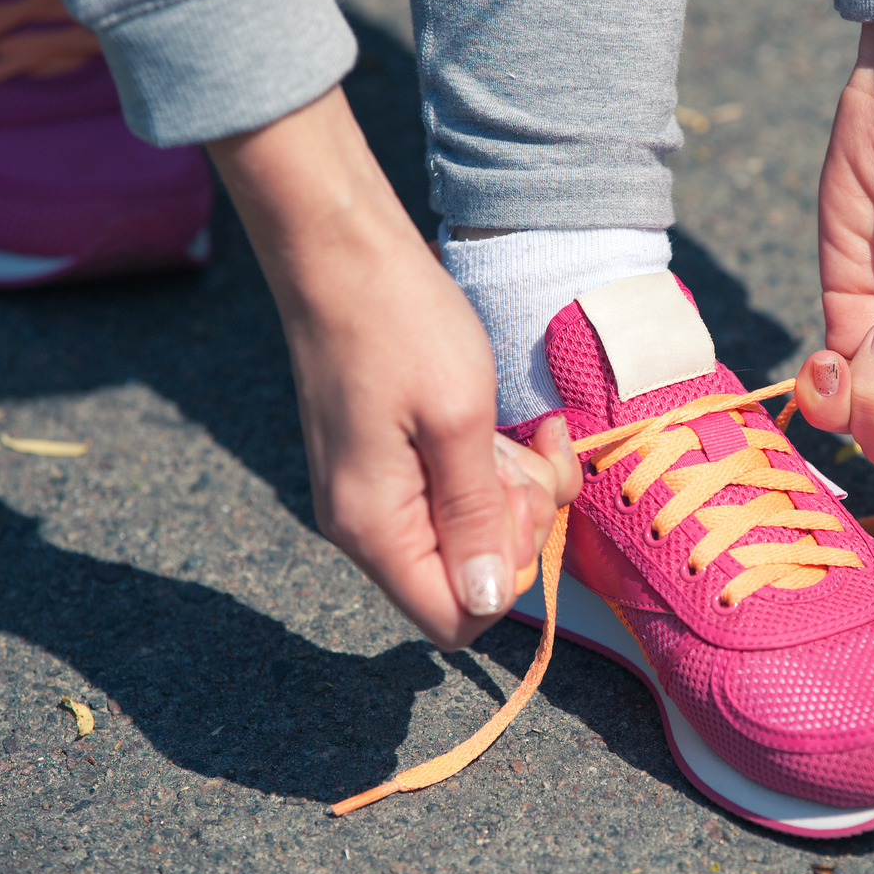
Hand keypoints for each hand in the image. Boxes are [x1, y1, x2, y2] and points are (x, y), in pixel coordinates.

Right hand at [207, 88, 580, 648]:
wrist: (343, 254)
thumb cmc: (400, 324)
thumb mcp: (459, 419)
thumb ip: (476, 516)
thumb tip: (487, 602)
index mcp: (375, 526)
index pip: (452, 619)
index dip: (507, 579)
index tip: (521, 503)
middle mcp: (365, 525)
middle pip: (468, 577)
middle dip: (518, 524)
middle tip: (530, 453)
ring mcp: (374, 494)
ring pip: (470, 534)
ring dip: (514, 489)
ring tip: (524, 431)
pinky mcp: (386, 464)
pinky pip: (454, 495)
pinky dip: (491, 467)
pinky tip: (503, 425)